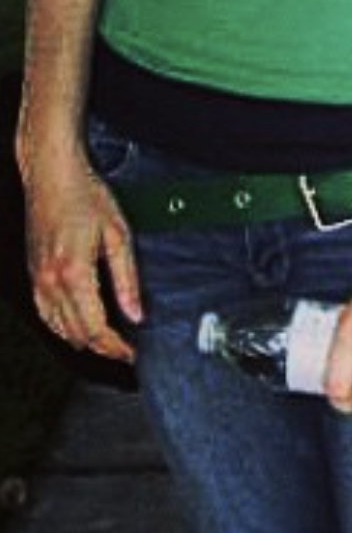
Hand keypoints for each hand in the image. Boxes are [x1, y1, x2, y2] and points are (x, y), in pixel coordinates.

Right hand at [22, 148, 141, 362]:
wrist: (53, 178)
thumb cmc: (87, 197)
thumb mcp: (119, 234)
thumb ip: (127, 278)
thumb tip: (136, 313)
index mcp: (74, 274)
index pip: (96, 328)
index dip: (117, 347)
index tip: (134, 354)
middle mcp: (51, 283)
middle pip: (77, 334)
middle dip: (104, 348)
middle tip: (127, 352)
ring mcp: (38, 281)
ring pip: (59, 329)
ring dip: (84, 341)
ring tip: (110, 344)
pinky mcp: (34, 277)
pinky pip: (47, 315)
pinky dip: (65, 328)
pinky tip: (79, 327)